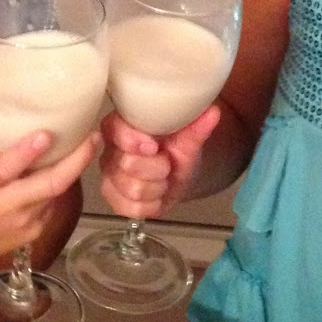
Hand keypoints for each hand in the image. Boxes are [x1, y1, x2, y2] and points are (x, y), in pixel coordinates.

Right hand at [0, 102, 98, 273]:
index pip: (4, 169)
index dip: (26, 153)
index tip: (47, 134)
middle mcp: (4, 207)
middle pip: (48, 186)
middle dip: (76, 161)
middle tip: (94, 136)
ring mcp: (23, 223)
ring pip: (56, 193)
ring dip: (72, 169)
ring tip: (88, 143)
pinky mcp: (33, 233)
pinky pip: (53, 204)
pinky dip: (59, 185)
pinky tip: (67, 167)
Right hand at [99, 103, 220, 218]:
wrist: (176, 174)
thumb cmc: (176, 150)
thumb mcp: (188, 139)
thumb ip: (196, 127)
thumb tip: (213, 112)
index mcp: (121, 126)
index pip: (115, 130)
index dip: (133, 140)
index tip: (154, 146)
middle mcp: (110, 150)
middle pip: (127, 164)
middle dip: (157, 168)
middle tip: (166, 163)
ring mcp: (109, 176)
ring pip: (132, 188)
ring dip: (157, 187)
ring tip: (163, 179)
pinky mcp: (113, 200)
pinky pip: (131, 209)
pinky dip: (151, 205)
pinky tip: (157, 196)